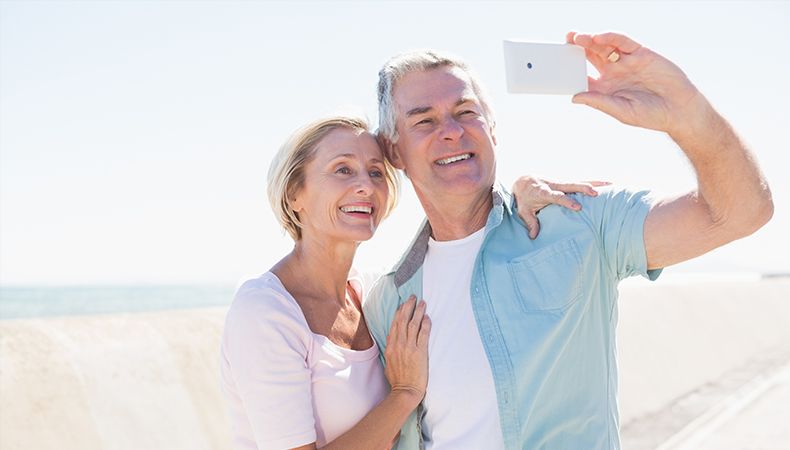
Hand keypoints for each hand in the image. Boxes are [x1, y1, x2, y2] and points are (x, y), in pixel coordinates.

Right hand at [384, 296, 429, 407]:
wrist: (405, 391)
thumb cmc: (397, 380)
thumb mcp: (388, 362)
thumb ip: (390, 350)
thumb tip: (392, 341)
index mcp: (390, 346)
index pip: (394, 325)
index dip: (399, 313)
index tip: (403, 305)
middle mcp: (398, 344)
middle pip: (403, 320)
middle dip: (408, 307)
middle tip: (413, 297)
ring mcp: (409, 347)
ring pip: (413, 324)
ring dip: (418, 312)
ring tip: (422, 303)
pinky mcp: (420, 352)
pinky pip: (423, 334)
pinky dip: (425, 324)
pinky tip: (427, 317)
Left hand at [512, 176, 609, 238]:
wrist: (523, 181)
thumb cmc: (524, 199)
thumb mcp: (524, 211)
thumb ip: (530, 223)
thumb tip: (534, 237)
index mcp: (544, 193)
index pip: (557, 196)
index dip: (567, 201)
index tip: (578, 207)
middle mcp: (554, 185)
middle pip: (570, 185)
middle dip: (583, 188)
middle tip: (595, 193)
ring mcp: (561, 182)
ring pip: (578, 181)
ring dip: (594, 183)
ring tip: (610, 184)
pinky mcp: (566, 182)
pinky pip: (580, 182)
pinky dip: (593, 182)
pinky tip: (606, 184)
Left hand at [568, 31, 708, 137]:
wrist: (680, 109)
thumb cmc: (651, 115)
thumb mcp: (621, 111)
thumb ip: (598, 102)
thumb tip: (574, 97)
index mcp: (605, 89)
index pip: (583, 76)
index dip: (571, 70)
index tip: (557, 66)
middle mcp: (613, 73)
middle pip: (591, 57)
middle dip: (577, 48)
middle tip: (565, 41)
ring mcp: (626, 62)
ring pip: (604, 47)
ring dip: (591, 40)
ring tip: (578, 37)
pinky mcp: (640, 53)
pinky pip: (622, 42)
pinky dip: (611, 38)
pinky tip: (599, 37)